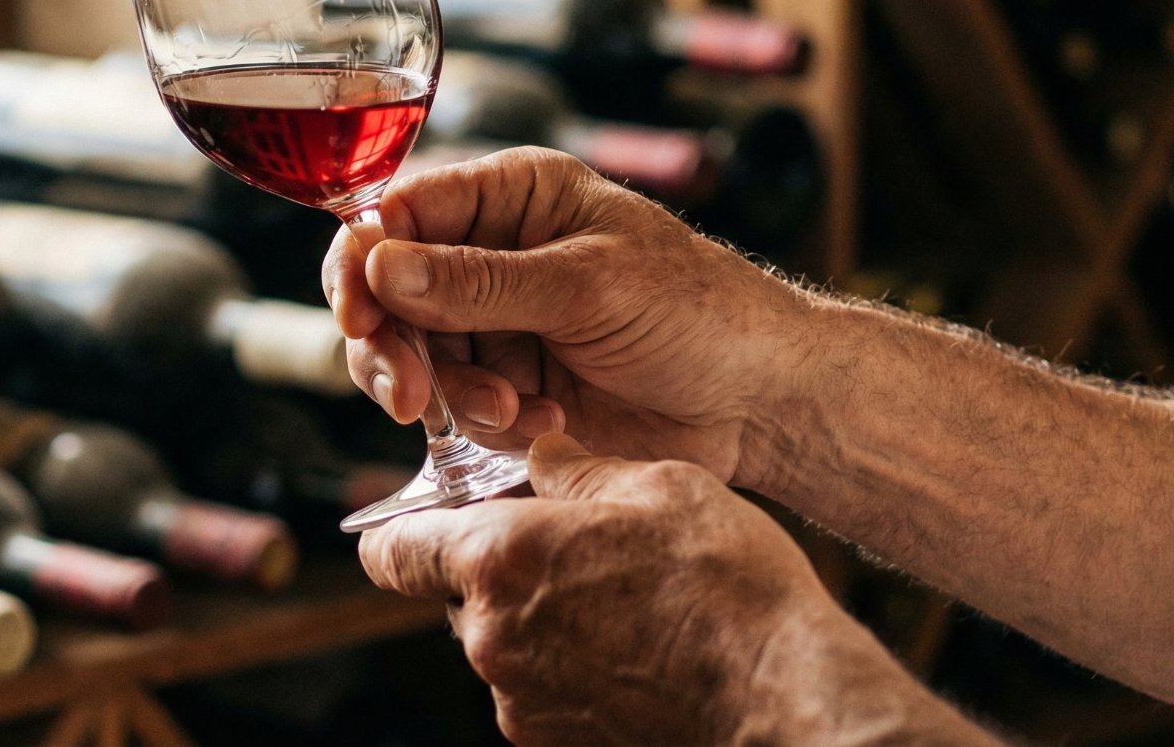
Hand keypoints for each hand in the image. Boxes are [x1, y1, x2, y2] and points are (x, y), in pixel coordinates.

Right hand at [324, 146, 823, 475]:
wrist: (760, 401)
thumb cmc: (698, 311)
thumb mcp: (589, 285)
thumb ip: (481, 281)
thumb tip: (380, 265)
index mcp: (510, 196)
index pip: (397, 214)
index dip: (362, 264)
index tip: (360, 317)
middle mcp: (488, 254)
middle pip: (385, 293)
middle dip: (392, 346)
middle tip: (411, 397)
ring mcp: (493, 324)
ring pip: (410, 357)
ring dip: (446, 393)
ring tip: (511, 411)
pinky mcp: (505, 387)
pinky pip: (451, 409)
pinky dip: (482, 424)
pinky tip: (542, 422)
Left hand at [360, 435, 989, 745]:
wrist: (784, 700)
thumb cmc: (728, 587)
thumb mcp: (657, 486)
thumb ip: (574, 468)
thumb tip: (537, 455)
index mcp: (498, 561)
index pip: (389, 550)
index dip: (407, 527)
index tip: (439, 514)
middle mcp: (491, 640)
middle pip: (456, 595)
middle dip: (500, 568)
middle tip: (576, 547)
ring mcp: (521, 703)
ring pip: (503, 643)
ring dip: (542, 617)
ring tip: (625, 600)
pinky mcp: (554, 745)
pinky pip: (540, 689)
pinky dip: (571, 666)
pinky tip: (637, 647)